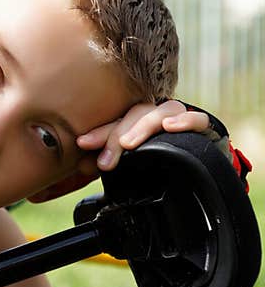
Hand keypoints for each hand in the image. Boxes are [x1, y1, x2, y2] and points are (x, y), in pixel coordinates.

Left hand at [76, 99, 210, 170]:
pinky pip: (198, 119)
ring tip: (129, 144)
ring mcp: (180, 120)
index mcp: (136, 123)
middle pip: (136, 114)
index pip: (116, 121)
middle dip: (117, 136)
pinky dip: (185, 121)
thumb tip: (82, 165)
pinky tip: (171, 127)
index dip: (99, 132)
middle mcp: (156, 118)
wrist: (198, 175)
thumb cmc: (155, 167)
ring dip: (144, 126)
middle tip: (105, 161)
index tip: (82, 143)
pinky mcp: (203, 129)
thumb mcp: (126, 166)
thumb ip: (106, 162)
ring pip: (163, 111)